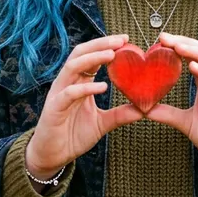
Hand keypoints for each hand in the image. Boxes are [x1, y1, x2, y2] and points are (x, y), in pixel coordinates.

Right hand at [26, 34, 143, 178]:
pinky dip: (85, 88)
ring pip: (73, 67)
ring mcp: (59, 93)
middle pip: (81, 53)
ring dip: (92, 58)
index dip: (107, 45)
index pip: (91, 56)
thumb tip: (145, 109)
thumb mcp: (103, 123)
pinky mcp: (54, 108)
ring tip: (111, 54)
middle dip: (101, 44)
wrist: (52, 156)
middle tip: (122, 40)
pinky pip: (69, 93)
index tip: (126, 40)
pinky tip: (102, 87)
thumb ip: (121, 114)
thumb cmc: (74, 135)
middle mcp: (67, 83)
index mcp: (78, 82)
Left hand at [144, 33, 197, 176]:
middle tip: (163, 38)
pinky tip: (193, 66)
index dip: (178, 45)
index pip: (193, 55)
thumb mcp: (185, 122)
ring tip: (177, 46)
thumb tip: (143, 109)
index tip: (159, 40)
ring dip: (195, 51)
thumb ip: (167, 113)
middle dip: (184, 42)